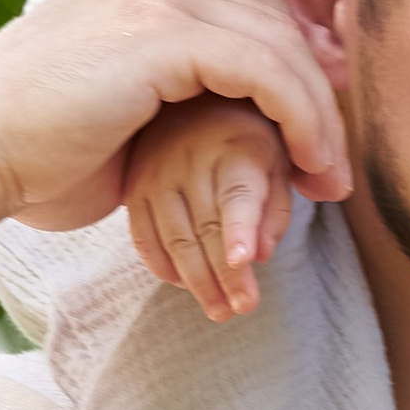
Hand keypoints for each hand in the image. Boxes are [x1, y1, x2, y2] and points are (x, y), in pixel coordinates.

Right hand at [0, 0, 350, 242]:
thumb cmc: (26, 160)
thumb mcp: (113, 113)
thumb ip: (168, 100)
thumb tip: (219, 131)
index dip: (286, 58)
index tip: (308, 131)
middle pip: (268, 9)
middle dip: (312, 82)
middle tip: (330, 161)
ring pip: (277, 39)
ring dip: (317, 110)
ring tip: (328, 178)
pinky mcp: (161, 34)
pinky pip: (266, 68)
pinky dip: (301, 117)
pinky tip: (308, 165)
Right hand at [125, 94, 294, 321]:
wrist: (193, 99)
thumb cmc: (248, 137)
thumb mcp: (276, 161)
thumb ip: (274, 207)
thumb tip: (261, 255)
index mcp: (237, 147)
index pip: (237, 195)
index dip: (240, 229)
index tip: (243, 261)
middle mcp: (192, 159)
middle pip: (207, 228)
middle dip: (227, 275)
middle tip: (243, 308)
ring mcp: (156, 174)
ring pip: (174, 240)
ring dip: (198, 282)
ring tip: (221, 310)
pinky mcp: (134, 187)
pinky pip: (144, 237)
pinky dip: (163, 267)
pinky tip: (184, 284)